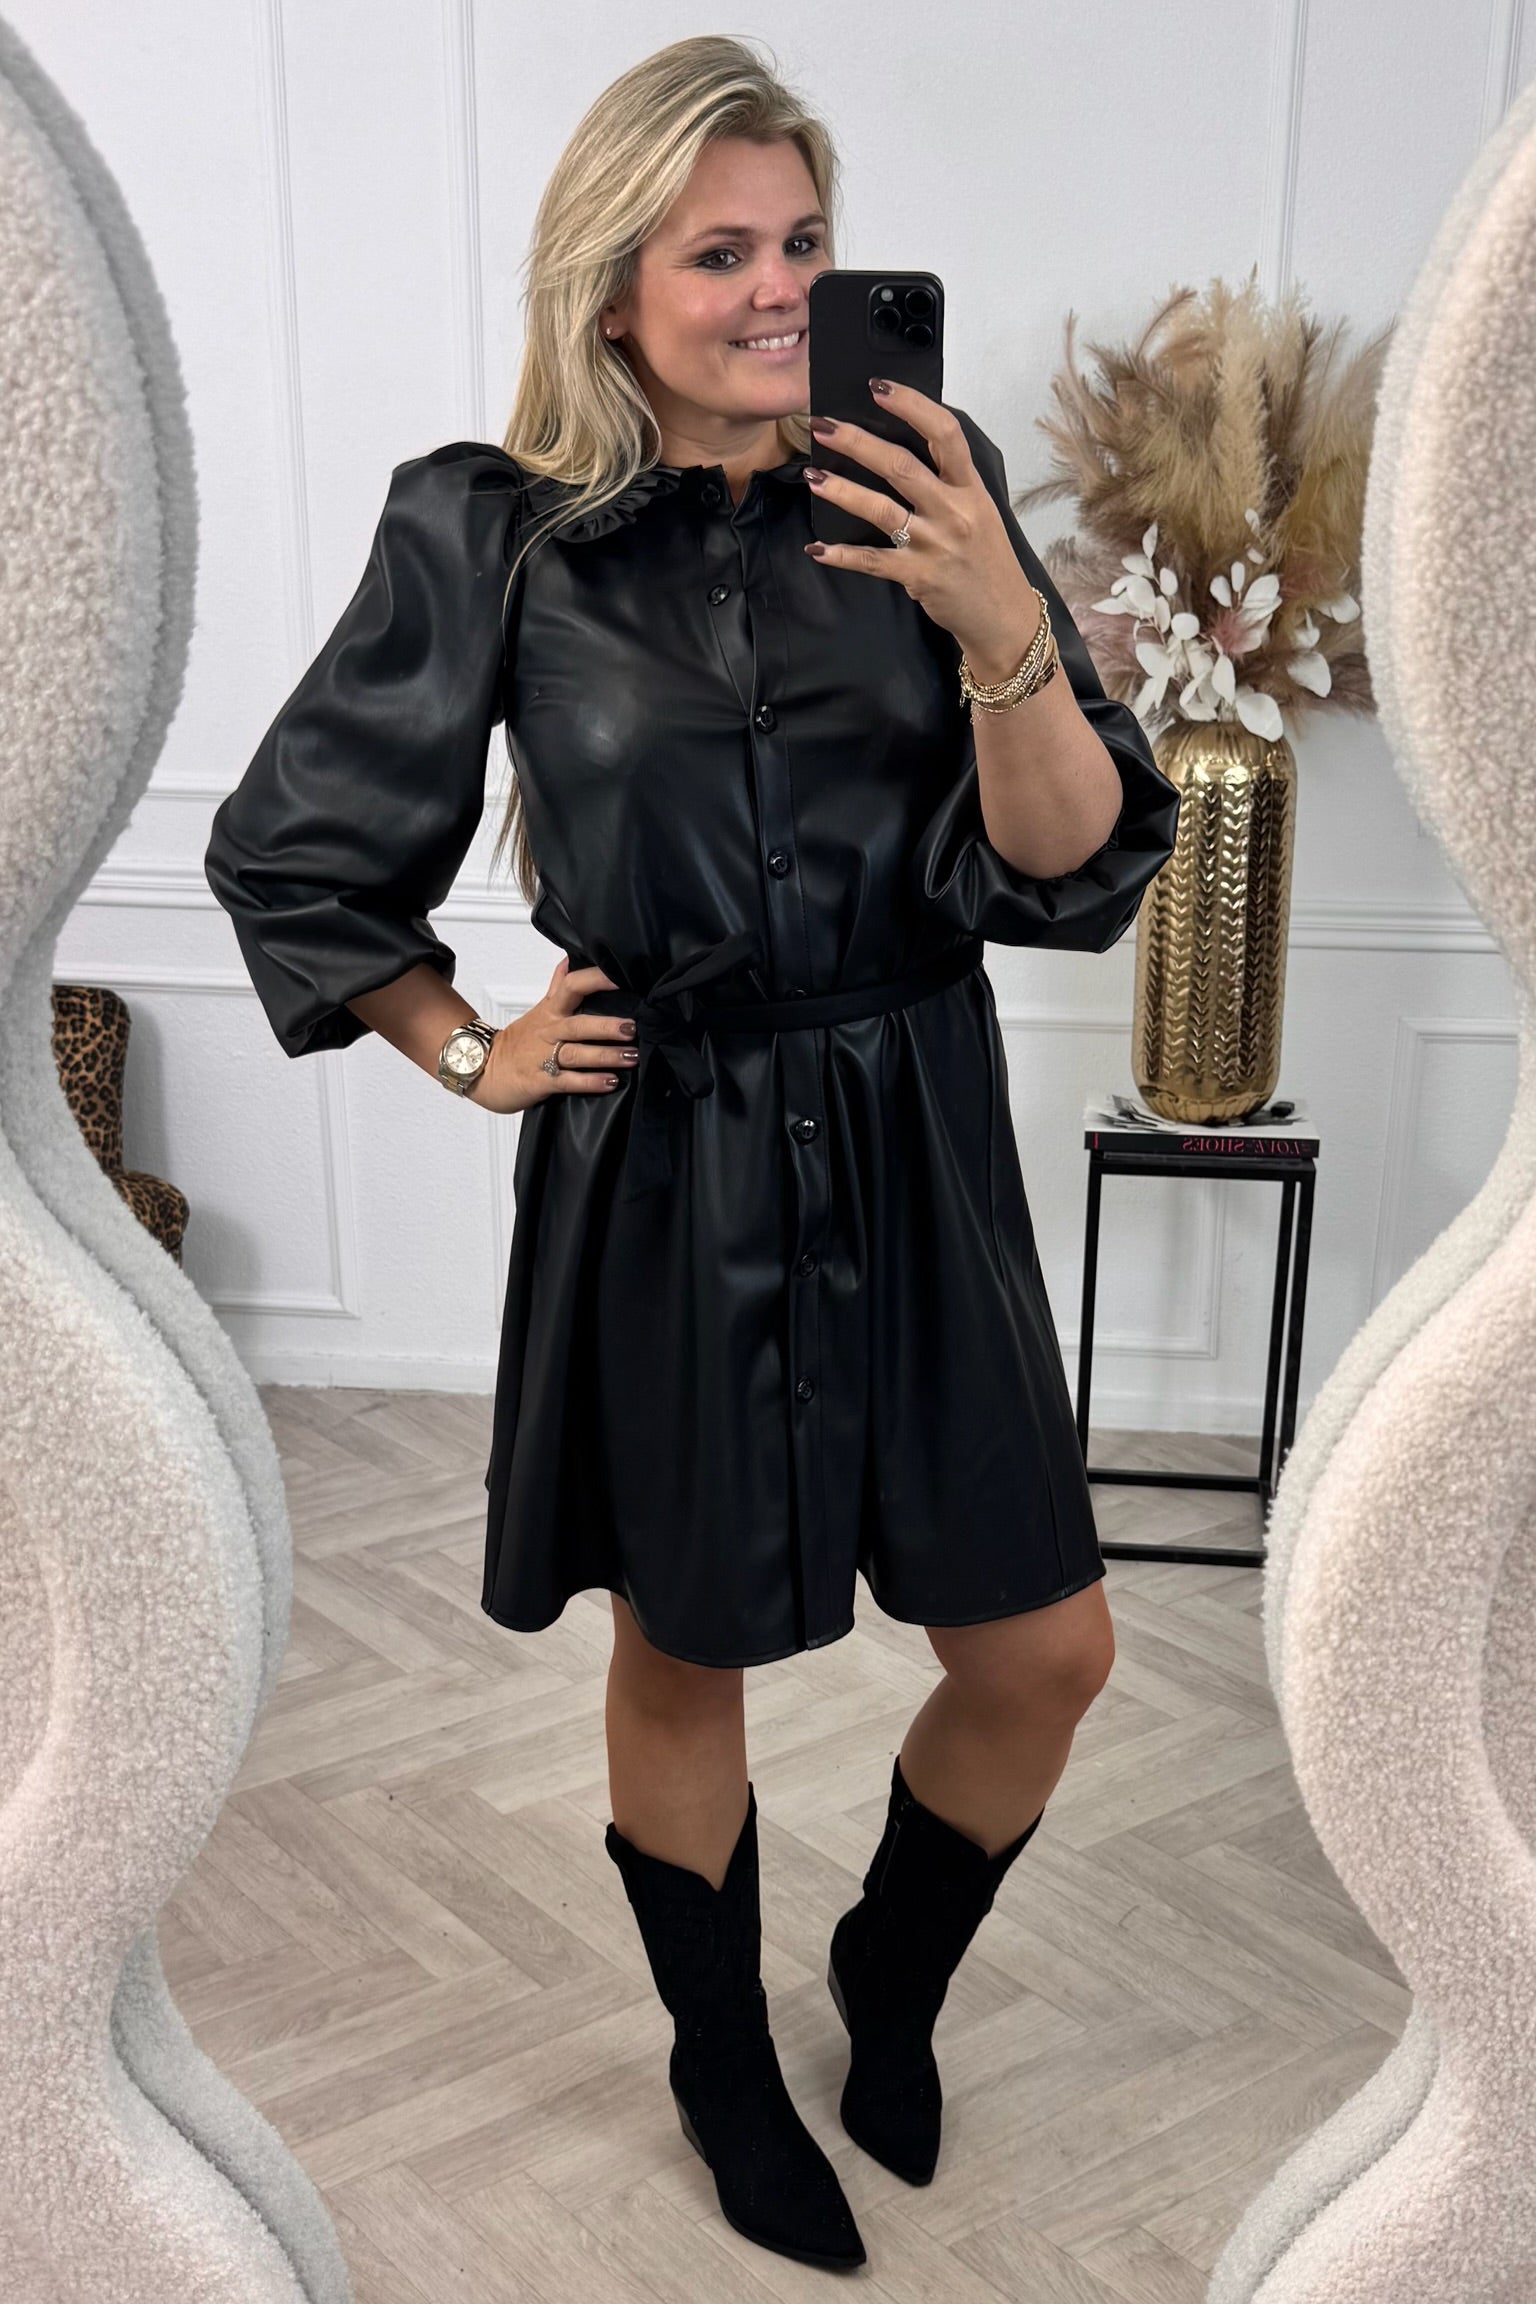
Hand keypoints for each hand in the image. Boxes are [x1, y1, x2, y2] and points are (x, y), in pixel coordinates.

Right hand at [467, 953, 638, 1113]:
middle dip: (606, 1026)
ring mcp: (544, 1057)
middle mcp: (550, 1032)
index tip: (619, 976)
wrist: (484, 1070)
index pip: (572, 986)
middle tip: (632, 1027)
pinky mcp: (541, 1081)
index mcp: (551, 1011)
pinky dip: (589, 1082)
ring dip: (605, 1055)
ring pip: (577, 1053)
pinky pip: (568, 1081)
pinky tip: (609, 1082)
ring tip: (631, 1056)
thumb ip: (558, 986)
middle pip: (579, 1024)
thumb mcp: (539, 1009)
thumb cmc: (517, 1042)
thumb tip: (570, 959)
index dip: (595, 979)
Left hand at [803, 380, 1040, 671]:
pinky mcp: (917, 576)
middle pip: (902, 466)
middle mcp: (954, 511)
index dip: (911, 405)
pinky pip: (871, 562)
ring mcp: (934, 544)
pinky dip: (841, 555)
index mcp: (971, 488)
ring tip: (811, 475)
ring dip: (842, 490)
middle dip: (858, 442)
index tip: (878, 387)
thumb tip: (906, 442)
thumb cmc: (986, 558)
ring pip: (881, 509)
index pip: (945, 434)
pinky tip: (816, 548)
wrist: (1002, 616)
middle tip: (823, 425)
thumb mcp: (979, 510)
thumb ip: (948, 481)